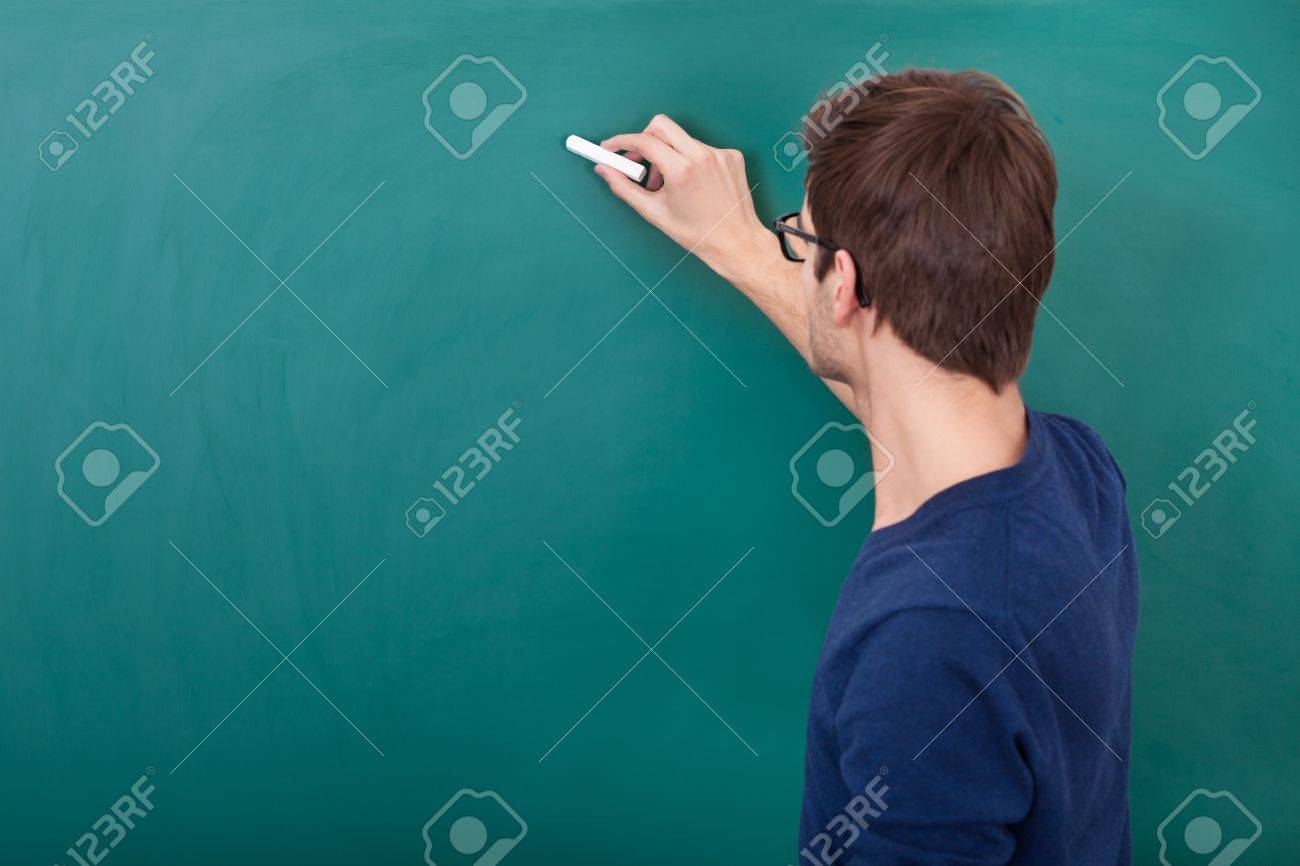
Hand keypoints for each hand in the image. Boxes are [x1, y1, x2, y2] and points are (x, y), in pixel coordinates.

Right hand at [596, 115, 771, 280]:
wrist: (736, 242)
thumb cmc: (697, 233)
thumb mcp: (654, 212)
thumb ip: (624, 188)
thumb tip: (605, 170)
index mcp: (682, 170)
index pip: (644, 140)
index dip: (621, 142)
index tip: (611, 147)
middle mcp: (703, 156)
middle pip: (662, 125)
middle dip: (644, 138)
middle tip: (638, 159)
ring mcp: (720, 154)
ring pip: (682, 139)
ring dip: (668, 155)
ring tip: (667, 184)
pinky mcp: (732, 156)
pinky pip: (701, 148)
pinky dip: (689, 160)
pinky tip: (691, 184)